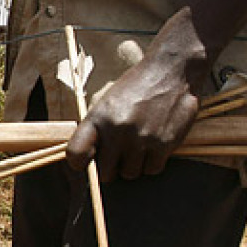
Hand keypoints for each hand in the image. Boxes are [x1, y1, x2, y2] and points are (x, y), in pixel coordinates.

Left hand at [66, 8, 205, 180]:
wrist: (171, 71)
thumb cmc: (136, 88)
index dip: (79, 163)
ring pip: (130, 174)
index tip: (85, 163)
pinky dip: (152, 163)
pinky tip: (153, 146)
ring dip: (133, 166)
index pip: (76, 153)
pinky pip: (152, 170)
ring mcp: (140, 139)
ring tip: (138, 146)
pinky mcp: (163, 144)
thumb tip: (89, 159)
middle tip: (118, 156)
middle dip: (110, 169)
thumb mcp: (107, 102)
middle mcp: (117, 130)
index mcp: (97, 118)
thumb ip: (97, 130)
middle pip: (105, 173)